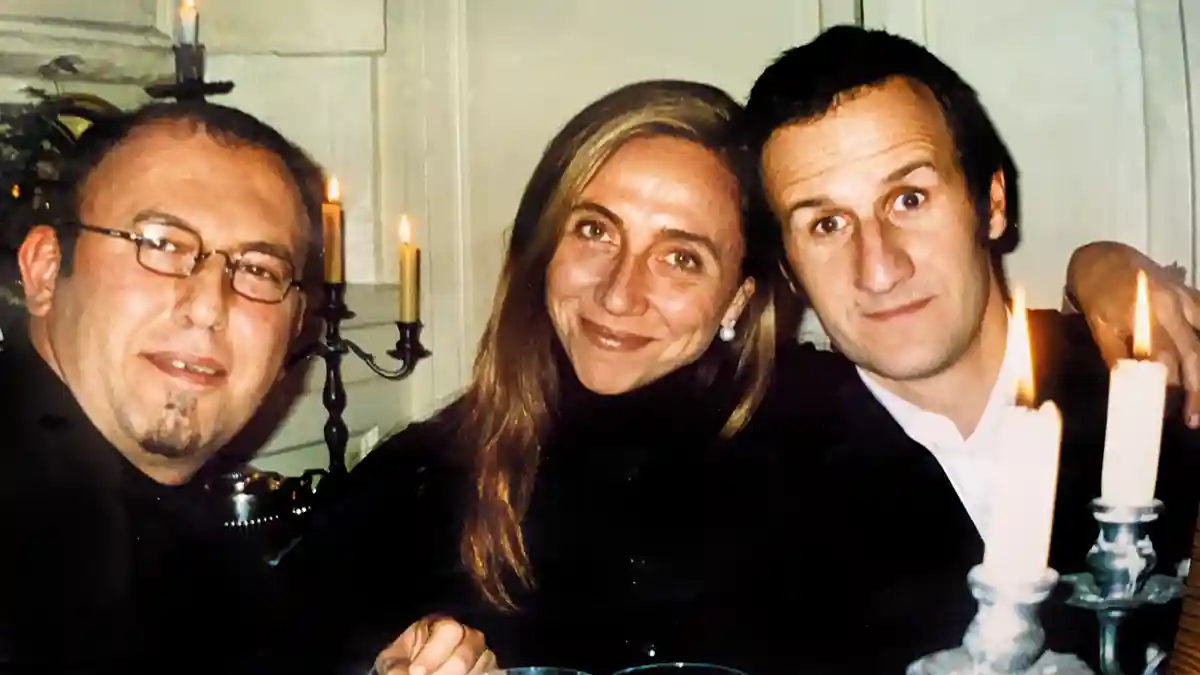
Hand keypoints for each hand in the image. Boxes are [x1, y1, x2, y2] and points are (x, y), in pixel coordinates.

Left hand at [373, 615, 496, 674]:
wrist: (413, 671)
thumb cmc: (404, 663)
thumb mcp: (393, 661)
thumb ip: (395, 667)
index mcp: (440, 624)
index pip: (448, 631)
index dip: (433, 654)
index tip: (416, 673)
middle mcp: (466, 635)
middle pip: (468, 649)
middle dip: (446, 671)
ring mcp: (481, 653)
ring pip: (483, 663)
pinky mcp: (489, 669)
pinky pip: (492, 672)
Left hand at [1068, 243, 1199, 425]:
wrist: (1104, 258)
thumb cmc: (1096, 293)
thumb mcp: (1097, 325)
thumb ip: (1115, 354)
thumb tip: (1127, 386)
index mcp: (1145, 313)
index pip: (1165, 357)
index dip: (1169, 386)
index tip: (1169, 412)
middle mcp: (1172, 305)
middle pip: (1192, 352)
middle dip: (1195, 388)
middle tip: (1193, 419)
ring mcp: (1185, 298)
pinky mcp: (1190, 294)